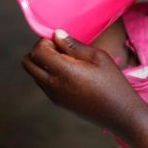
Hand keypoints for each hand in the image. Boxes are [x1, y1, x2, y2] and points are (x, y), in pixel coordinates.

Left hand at [21, 29, 137, 133]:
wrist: (120, 113)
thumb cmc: (113, 82)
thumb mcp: (98, 57)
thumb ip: (74, 45)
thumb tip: (57, 34)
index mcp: (63, 71)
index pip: (37, 51)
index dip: (45, 42)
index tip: (61, 41)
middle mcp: (52, 85)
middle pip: (27, 62)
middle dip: (39, 51)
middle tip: (60, 49)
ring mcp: (53, 95)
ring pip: (33, 73)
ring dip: (43, 63)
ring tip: (68, 62)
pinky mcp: (57, 102)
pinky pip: (42, 83)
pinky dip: (48, 74)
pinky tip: (70, 74)